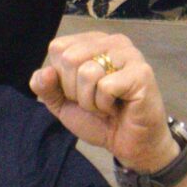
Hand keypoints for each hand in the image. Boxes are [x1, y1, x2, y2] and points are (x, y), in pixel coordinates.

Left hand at [31, 32, 180, 177]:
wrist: (129, 145)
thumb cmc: (99, 119)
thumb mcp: (62, 103)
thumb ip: (46, 86)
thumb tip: (45, 72)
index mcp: (93, 42)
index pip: (58, 48)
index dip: (60, 77)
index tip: (79, 91)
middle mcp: (113, 41)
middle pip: (70, 57)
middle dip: (74, 90)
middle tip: (94, 101)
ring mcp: (130, 55)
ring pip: (87, 72)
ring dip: (90, 100)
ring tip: (106, 105)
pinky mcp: (141, 73)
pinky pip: (105, 87)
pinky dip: (104, 105)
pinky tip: (117, 107)